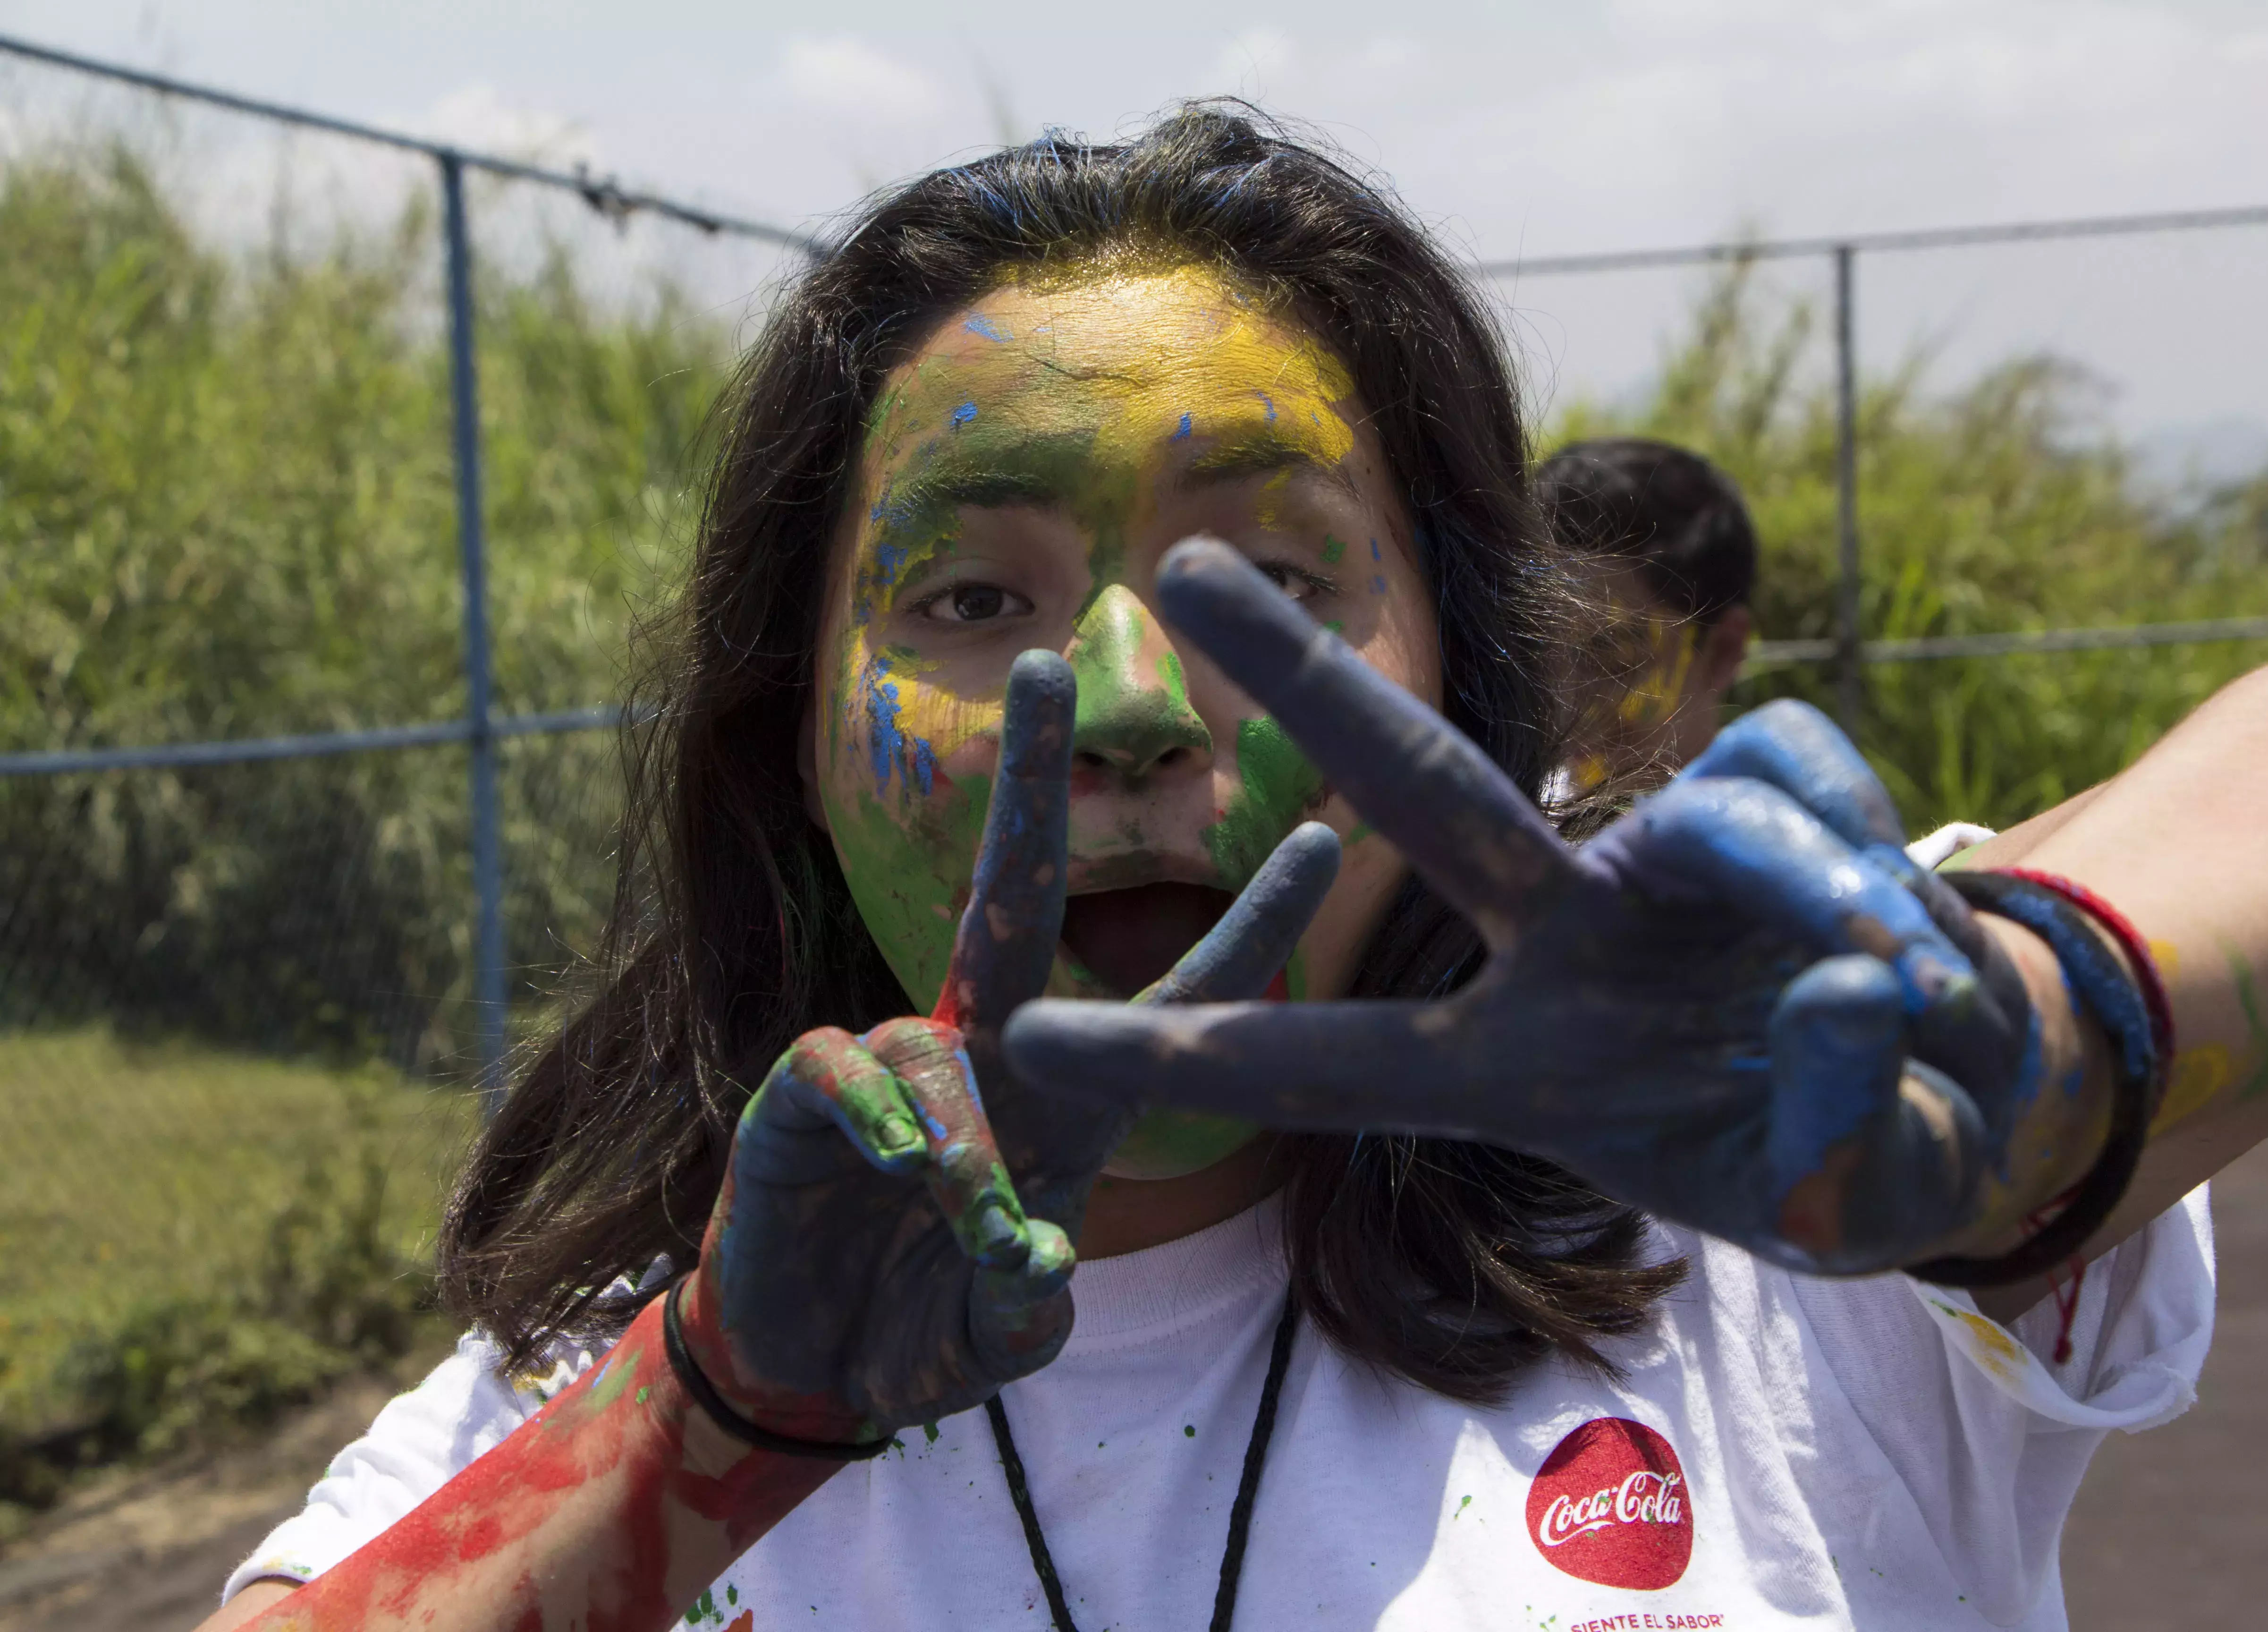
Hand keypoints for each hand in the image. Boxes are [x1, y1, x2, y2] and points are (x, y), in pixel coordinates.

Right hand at [677, 649, 1339, 1440]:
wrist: (814, 1372)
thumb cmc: (929, 1325)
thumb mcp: (1007, 1326)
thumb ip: (1033, 1298)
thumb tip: (1040, 1256)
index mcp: (1067, 1094)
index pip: (1174, 992)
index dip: (1251, 923)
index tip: (1327, 836)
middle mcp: (985, 1051)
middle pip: (1015, 891)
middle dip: (1032, 781)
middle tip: (1051, 663)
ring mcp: (893, 1065)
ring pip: (943, 1045)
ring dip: (963, 1136)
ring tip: (964, 1214)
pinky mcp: (804, 1098)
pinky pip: (847, 1069)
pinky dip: (878, 1113)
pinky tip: (893, 1161)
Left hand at [1004, 542, 2051, 1276]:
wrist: (1970, 1089)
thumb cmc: (1861, 1157)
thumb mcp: (1846, 1196)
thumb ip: (1844, 1136)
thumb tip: (1850, 983)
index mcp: (1520, 1071)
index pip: (1328, 1067)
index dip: (1181, 1056)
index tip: (1016, 1039)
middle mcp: (1565, 944)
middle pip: (1421, 790)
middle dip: (1308, 682)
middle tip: (1173, 569)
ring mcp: (1664, 865)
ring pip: (1702, 814)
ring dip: (1802, 885)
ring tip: (1894, 990)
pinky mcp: (1775, 793)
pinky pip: (1807, 781)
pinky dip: (1873, 860)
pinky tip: (1922, 952)